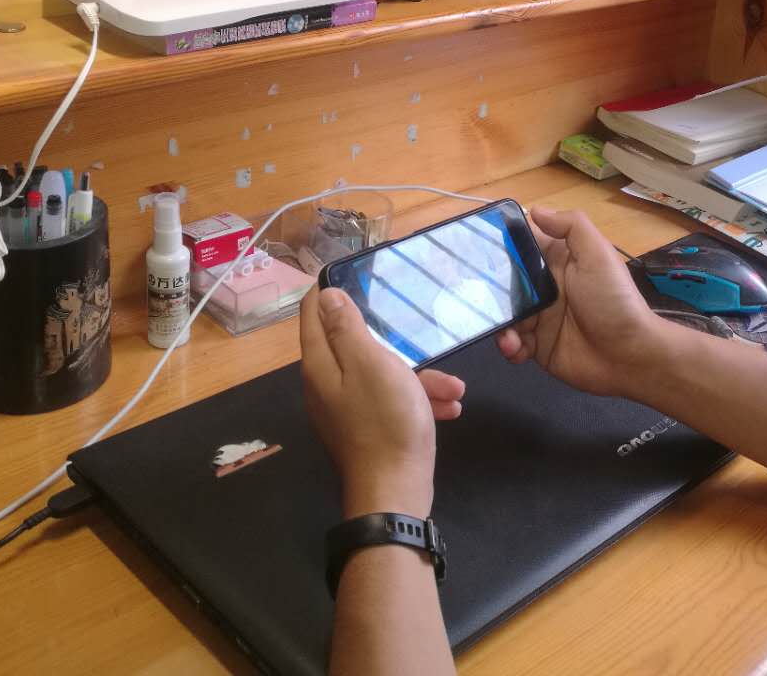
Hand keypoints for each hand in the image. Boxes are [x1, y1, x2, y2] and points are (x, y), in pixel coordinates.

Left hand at [300, 286, 464, 518]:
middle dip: (390, 337)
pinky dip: (418, 401)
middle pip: (351, 343)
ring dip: (417, 375)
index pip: (312, 313)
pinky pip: (391, 402)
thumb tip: (324, 295)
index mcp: (321, 365)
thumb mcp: (371, 364)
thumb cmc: (385, 420)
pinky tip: (450, 406)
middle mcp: (326, 385)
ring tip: (453, 386)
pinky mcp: (368, 429)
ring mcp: (346, 409)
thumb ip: (346, 328)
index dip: (331, 290)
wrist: (396, 490)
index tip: (361, 275)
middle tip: (415, 326)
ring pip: (380, 375)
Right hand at [495, 207, 668, 397]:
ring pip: (503, 313)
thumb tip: (535, 209)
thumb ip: (571, 227)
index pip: (522, 244)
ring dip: (498, 321)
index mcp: (558, 260)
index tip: (472, 244)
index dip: (498, 242)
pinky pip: (511, 343)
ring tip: (508, 333)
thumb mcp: (598, 256)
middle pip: (504, 281)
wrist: (630, 356)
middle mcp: (544, 286)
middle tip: (479, 297)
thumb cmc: (615, 301)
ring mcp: (539, 317)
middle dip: (488, 289)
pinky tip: (517, 349)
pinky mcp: (536, 345)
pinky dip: (509, 346)